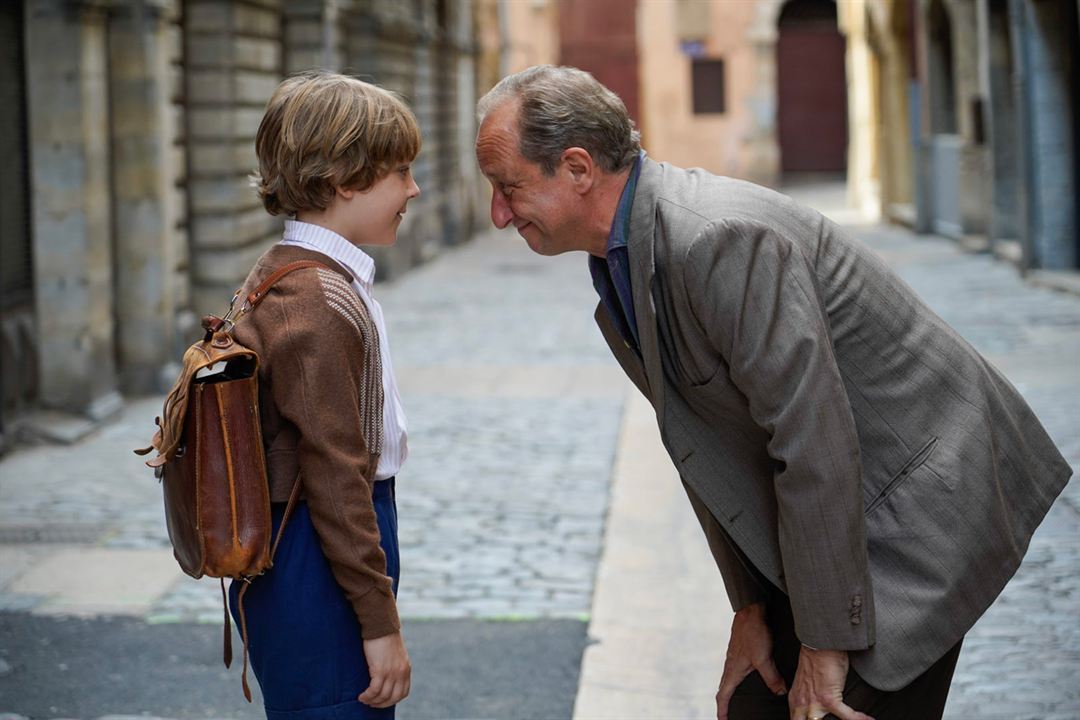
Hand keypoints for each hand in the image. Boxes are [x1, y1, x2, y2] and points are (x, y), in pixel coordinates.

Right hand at [358, 632, 410, 707]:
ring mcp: (392, 672)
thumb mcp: (395, 654)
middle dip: (381, 704)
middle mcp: (401, 672)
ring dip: (372, 701)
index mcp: (406, 668)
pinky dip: (367, 696)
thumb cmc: (385, 637)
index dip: (392, 700)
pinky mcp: (380, 670)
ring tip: (364, 699)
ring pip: (382, 695)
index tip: (382, 701)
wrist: (381, 625)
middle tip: (371, 703)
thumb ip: (394, 666)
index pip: (403, 692)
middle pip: (393, 697)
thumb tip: (386, 677)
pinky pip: (374, 690)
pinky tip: (361, 696)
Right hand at [716, 602, 786, 718]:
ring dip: (732, 691)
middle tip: (729, 714)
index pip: (722, 696)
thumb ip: (772, 677)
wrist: (750, 610)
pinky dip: (740, 679)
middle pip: (725, 689)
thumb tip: (779, 692)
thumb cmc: (752, 632)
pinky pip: (738, 669)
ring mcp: (735, 657)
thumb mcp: (764, 658)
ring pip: (731, 679)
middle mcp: (731, 665)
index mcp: (732, 671)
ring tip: (739, 699)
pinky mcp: (741, 650)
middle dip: (726, 704)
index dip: (722, 711)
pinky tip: (752, 676)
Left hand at [788, 645, 872, 719]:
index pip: (796, 719)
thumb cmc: (816, 658)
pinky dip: (859, 718)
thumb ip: (809, 695)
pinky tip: (868, 719)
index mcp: (796, 699)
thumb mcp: (807, 682)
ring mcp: (814, 702)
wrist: (820, 644)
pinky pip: (847, 716)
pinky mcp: (828, 699)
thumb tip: (820, 705)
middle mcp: (802, 703)